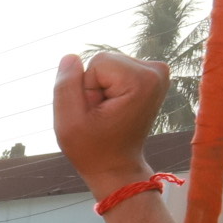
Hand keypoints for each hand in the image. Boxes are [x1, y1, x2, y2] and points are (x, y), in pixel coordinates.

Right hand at [54, 50, 169, 196]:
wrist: (116, 166)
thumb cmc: (92, 148)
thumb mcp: (68, 122)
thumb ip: (65, 86)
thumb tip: (70, 57)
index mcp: (142, 80)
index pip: (97, 62)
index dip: (88, 88)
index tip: (97, 113)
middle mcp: (156, 70)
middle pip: (105, 61)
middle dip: (95, 86)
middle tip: (102, 115)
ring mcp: (157, 72)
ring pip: (108, 65)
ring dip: (101, 89)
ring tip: (108, 114)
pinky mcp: (153, 75)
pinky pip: (116, 69)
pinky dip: (110, 88)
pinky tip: (115, 108)